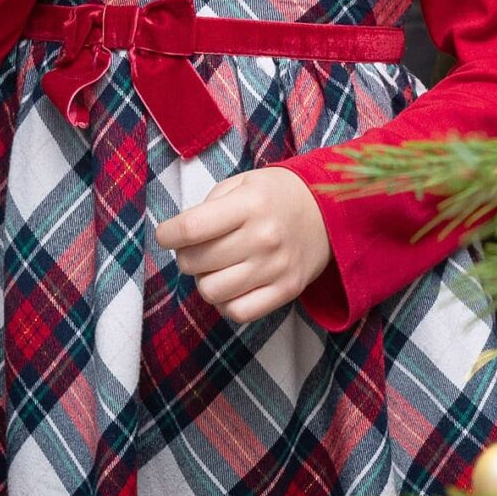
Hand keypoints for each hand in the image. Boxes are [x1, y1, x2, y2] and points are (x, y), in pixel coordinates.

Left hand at [152, 167, 331, 324]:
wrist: (330, 213)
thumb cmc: (276, 196)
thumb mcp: (243, 183)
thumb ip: (210, 205)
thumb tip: (180, 237)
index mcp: (250, 204)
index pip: (191, 228)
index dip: (167, 235)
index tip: (167, 235)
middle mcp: (263, 237)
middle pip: (196, 262)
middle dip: (186, 256)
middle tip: (198, 248)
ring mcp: (276, 267)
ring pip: (211, 291)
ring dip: (205, 280)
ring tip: (216, 267)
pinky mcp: (287, 290)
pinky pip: (238, 312)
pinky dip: (226, 302)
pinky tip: (231, 286)